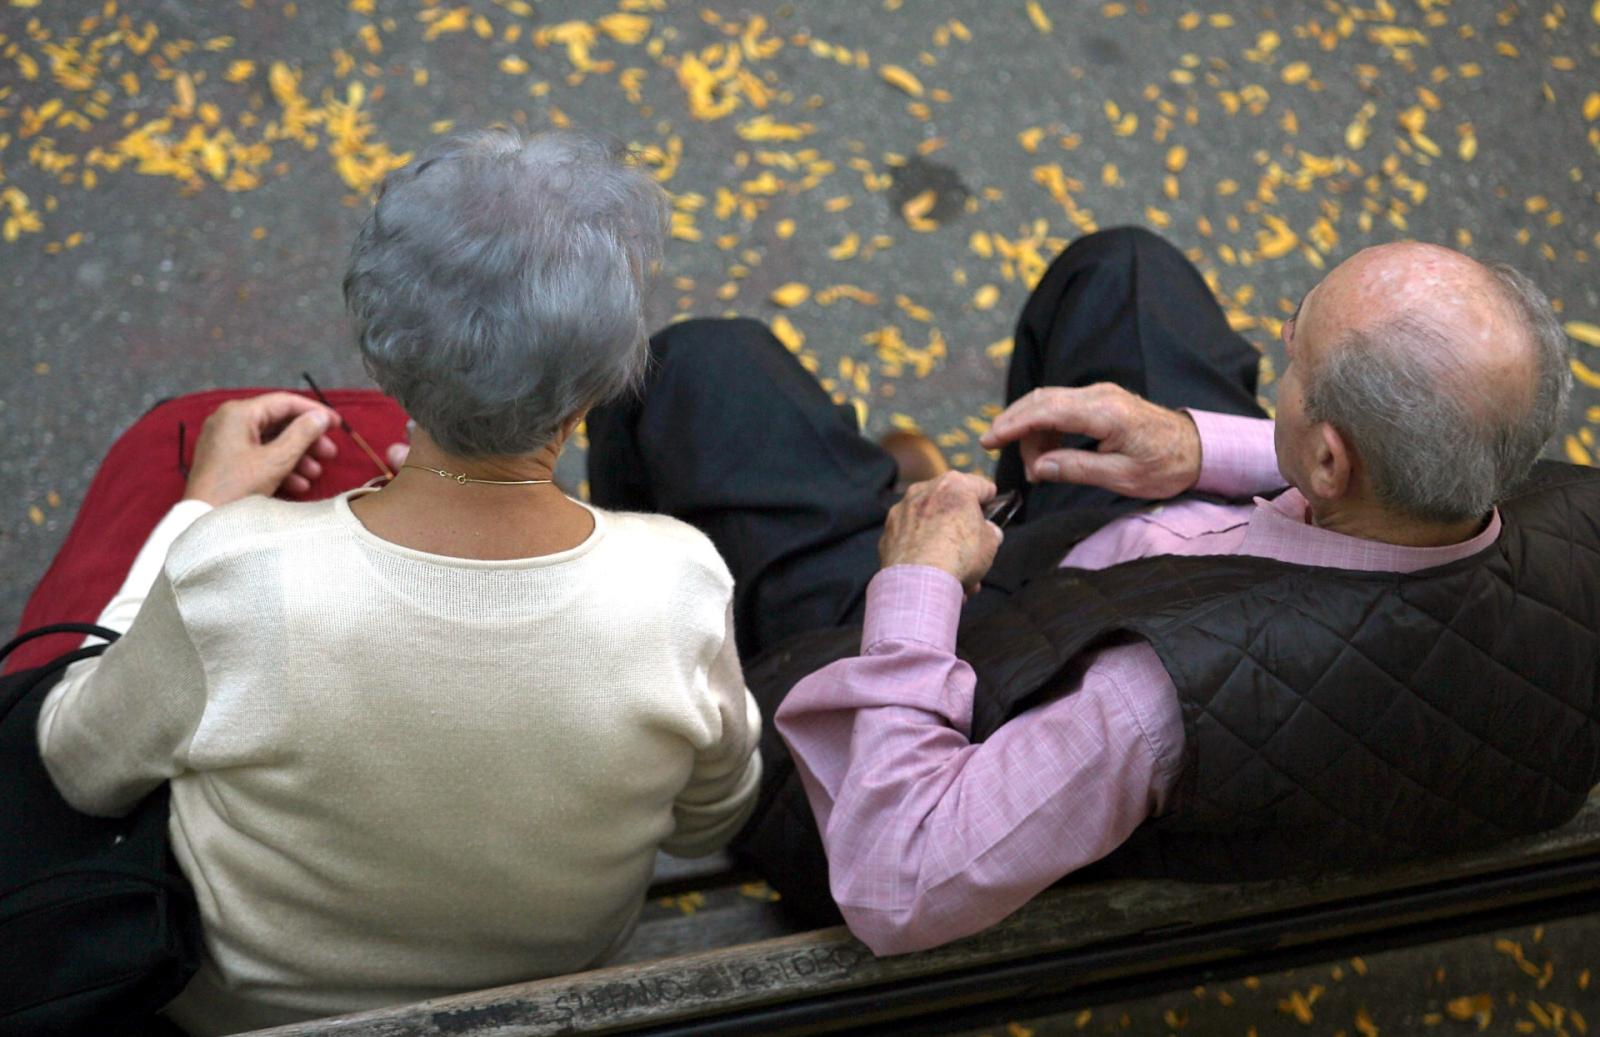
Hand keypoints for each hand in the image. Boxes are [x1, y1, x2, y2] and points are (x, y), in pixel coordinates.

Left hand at [182, 392, 337, 505]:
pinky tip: (297, 484)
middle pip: (278, 423)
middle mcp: (229, 420)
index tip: (337, 425)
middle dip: (306, 440)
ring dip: (296, 456)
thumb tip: (320, 417)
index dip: (314, 412)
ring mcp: (225, 440)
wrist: (203, 519)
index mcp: (239, 413)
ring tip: (314, 474)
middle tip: (329, 454)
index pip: (284, 403)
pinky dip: (278, 466)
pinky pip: (257, 454)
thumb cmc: (237, 487)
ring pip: (270, 441)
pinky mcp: (225, 459)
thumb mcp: (276, 460)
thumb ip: (302, 434)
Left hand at [879, 472, 1004, 593]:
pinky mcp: (887, 535)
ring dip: (942, 545)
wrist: (919, 581)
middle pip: (949, 506)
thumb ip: (989, 532)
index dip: (990, 498)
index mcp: (953, 485)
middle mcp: (922, 491)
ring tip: (955, 573)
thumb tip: (987, 533)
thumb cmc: (959, 555)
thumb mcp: (991, 542)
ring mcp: (901, 512)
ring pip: (929, 526)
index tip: (993, 507)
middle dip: (962, 528)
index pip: (979, 485)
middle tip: (973, 549)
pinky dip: (922, 555)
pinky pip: (911, 542)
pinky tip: (933, 576)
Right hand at [978, 383, 1201, 499]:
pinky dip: (1045, 427)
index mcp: (1105, 413)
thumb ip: (1076, 469)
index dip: (1013, 425)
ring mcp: (1100, 394)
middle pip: (1041, 401)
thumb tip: (1038, 468)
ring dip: (1031, 431)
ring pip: (1047, 403)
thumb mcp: (1121, 477)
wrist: (1198, 449)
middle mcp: (1100, 395)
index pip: (1046, 411)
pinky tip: (1047, 453)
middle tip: (999, 454)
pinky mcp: (1100, 400)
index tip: (988, 440)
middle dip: (1014, 426)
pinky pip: (1061, 407)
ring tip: (1036, 467)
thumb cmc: (1166, 466)